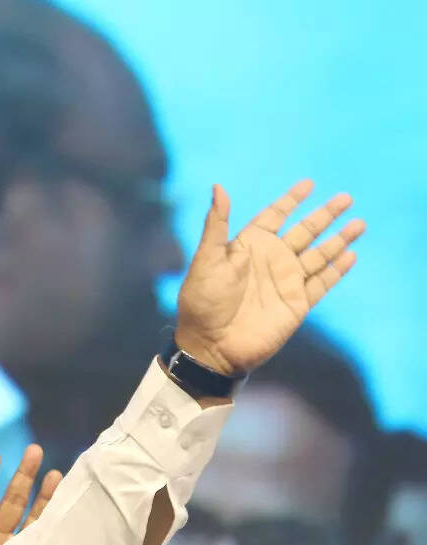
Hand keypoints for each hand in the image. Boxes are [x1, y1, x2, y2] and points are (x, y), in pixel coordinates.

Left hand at [175, 180, 362, 375]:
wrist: (210, 345)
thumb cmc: (202, 301)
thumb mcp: (207, 259)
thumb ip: (216, 224)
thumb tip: (218, 187)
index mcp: (248, 246)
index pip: (274, 216)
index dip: (290, 200)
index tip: (308, 183)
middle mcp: (271, 260)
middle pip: (305, 231)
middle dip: (325, 215)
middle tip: (346, 198)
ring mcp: (286, 281)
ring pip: (320, 255)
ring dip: (339, 239)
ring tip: (359, 223)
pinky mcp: (297, 304)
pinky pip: (322, 283)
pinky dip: (337, 270)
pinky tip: (350, 256)